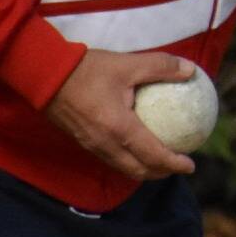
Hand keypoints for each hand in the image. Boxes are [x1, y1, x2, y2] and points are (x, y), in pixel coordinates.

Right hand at [43, 50, 197, 179]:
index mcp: (119, 129)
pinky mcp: (82, 141)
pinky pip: (111, 158)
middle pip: (138, 170)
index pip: (153, 156)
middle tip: (178, 165)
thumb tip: (190, 70)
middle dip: (160, 173)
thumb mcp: (128, 64)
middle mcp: (105, 144)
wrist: (44, 75)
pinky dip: (128, 160)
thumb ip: (161, 67)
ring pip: (123, 167)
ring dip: (143, 169)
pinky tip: (135, 146)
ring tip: (160, 160)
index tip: (191, 165)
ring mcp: (91, 145)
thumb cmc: (87, 69)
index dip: (174, 164)